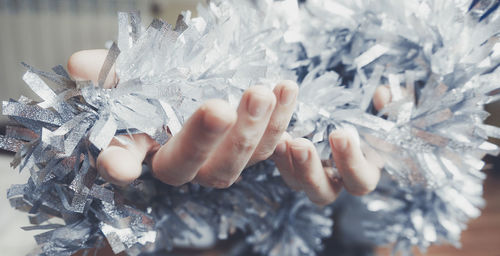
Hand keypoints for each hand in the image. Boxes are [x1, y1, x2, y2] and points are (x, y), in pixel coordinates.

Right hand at [68, 49, 297, 187]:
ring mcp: (224, 159)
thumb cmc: (161, 80)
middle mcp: (186, 162)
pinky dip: (282, 116)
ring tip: (263, 92)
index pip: (124, 162)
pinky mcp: (255, 147)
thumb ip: (107, 69)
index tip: (118, 165)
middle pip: (193, 167)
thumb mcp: (130, 69)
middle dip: (206, 139)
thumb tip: (79, 64)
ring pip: (241, 160)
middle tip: (217, 108)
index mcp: (146, 147)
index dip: (120, 165)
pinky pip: (273, 141)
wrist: (200, 77)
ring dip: (254, 128)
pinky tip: (286, 88)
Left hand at [272, 86, 391, 204]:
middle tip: (301, 144)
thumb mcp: (389, 107)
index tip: (340, 134)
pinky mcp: (292, 161)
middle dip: (310, 171)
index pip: (360, 180)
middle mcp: (336, 180)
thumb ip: (393, 105)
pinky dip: (276, 152)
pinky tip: (273, 135)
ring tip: (283, 139)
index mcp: (365, 170)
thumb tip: (382, 95)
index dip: (350, 162)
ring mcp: (312, 173)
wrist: (347, 105)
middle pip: (323, 192)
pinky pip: (282, 166)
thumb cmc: (374, 111)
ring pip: (297, 183)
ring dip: (288, 164)